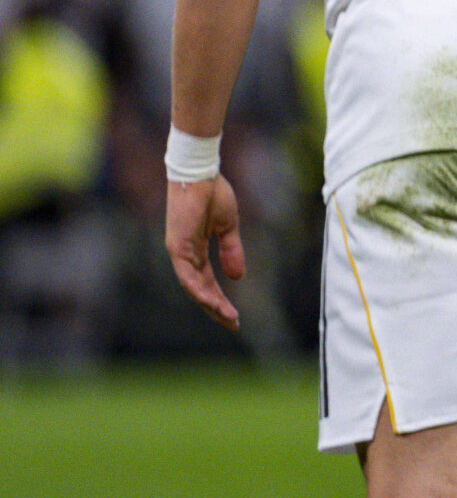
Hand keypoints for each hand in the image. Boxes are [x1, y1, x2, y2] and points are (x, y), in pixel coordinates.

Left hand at [166, 175, 245, 329]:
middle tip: (233, 324)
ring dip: (210, 303)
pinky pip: (188, 275)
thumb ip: (231, 250)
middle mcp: (184, 254)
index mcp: (195, 250)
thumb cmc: (213, 194)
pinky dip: (199, 289)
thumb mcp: (228, 226)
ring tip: (228, 317)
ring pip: (193, 287)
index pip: (207, 281)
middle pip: (199, 289)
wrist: (200, 173)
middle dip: (216, 308)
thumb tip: (237, 276)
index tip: (234, 314)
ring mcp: (179, 251)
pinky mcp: (178, 246)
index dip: (220, 298)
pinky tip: (213, 301)